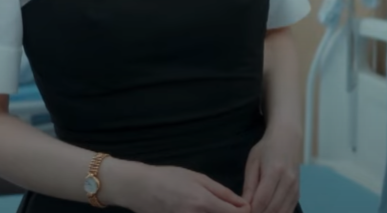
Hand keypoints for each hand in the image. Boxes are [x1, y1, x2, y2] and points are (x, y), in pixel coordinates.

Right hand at [110, 162, 249, 212]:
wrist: (139, 188)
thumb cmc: (169, 177)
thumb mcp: (198, 178)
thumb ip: (222, 192)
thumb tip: (243, 203)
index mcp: (203, 202)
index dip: (246, 212)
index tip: (247, 208)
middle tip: (232, 209)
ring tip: (218, 209)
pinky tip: (205, 211)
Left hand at [241, 123, 301, 212]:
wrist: (287, 139)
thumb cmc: (266, 149)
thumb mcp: (253, 163)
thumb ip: (249, 186)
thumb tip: (245, 205)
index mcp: (275, 171)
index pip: (262, 200)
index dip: (251, 210)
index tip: (243, 212)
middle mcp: (288, 181)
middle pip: (273, 209)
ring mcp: (295, 188)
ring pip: (282, 212)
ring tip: (258, 212)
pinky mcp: (298, 192)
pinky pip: (289, 210)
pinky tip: (268, 212)